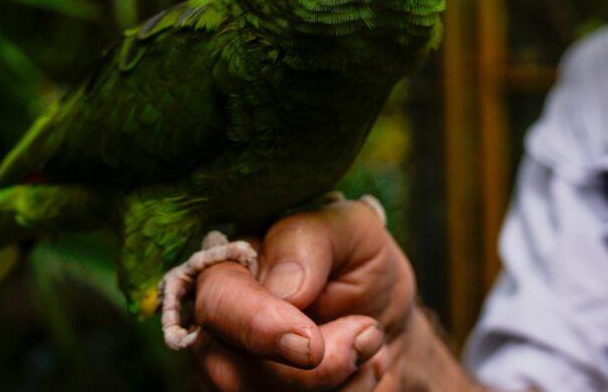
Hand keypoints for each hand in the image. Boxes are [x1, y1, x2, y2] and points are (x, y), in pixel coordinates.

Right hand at [188, 198, 415, 390]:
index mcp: (228, 270)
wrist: (391, 328)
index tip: (312, 345)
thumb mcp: (350, 231)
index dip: (258, 325)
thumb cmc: (361, 269)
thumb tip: (283, 287)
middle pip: (229, 373)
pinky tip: (361, 373)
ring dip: (333, 385)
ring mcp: (232, 378)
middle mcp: (217, 331)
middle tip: (365, 340)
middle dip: (305, 374)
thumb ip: (308, 240)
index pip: (218, 302)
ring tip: (367, 346)